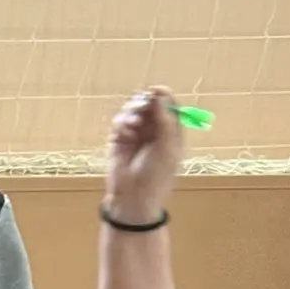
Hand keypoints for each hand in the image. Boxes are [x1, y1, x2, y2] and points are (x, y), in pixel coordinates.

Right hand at [105, 88, 184, 223]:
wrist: (134, 198)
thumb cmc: (156, 176)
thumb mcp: (166, 148)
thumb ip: (165, 120)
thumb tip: (161, 93)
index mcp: (170, 134)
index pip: (168, 107)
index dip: (163, 97)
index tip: (157, 90)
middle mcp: (153, 132)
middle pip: (148, 105)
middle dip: (144, 102)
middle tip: (142, 105)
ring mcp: (136, 135)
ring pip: (132, 110)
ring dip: (132, 112)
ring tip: (133, 124)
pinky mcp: (119, 140)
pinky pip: (119, 122)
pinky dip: (122, 124)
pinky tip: (125, 135)